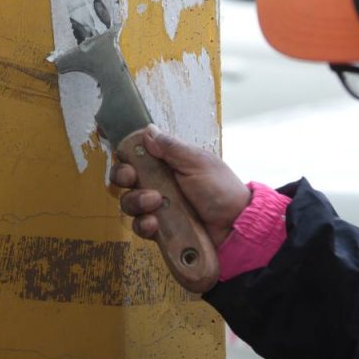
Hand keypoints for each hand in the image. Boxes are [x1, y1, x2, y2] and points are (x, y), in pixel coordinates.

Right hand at [111, 126, 250, 246]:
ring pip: (129, 202)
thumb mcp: (197, 163)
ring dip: (136, 201)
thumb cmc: (221, 189)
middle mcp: (159, 183)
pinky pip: (139, 226)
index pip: (137, 156)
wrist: (235, 227)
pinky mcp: (160, 229)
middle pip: (125, 178)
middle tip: (133, 178)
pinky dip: (143, 225)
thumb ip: (172, 148)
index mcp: (168, 163)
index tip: (127, 158)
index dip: (126, 156)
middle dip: (123, 177)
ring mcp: (158, 207)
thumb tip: (148, 130)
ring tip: (155, 203)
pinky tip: (154, 224)